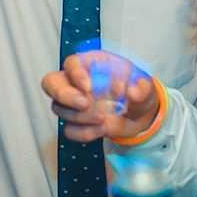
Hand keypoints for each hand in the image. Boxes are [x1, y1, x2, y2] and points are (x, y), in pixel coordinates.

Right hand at [41, 51, 158, 142]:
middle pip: (51, 83)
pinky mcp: (76, 122)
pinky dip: (84, 133)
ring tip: (104, 119)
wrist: (140, 115)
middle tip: (84, 104)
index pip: (72, 63)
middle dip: (64, 95)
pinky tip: (102, 129)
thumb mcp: (145, 86)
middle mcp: (76, 81)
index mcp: (91, 64)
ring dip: (80, 117)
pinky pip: (68, 129)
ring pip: (59, 108)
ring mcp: (73, 102)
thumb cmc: (138, 90)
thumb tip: (132, 91)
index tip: (88, 87)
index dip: (76, 74)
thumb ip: (141, 87)